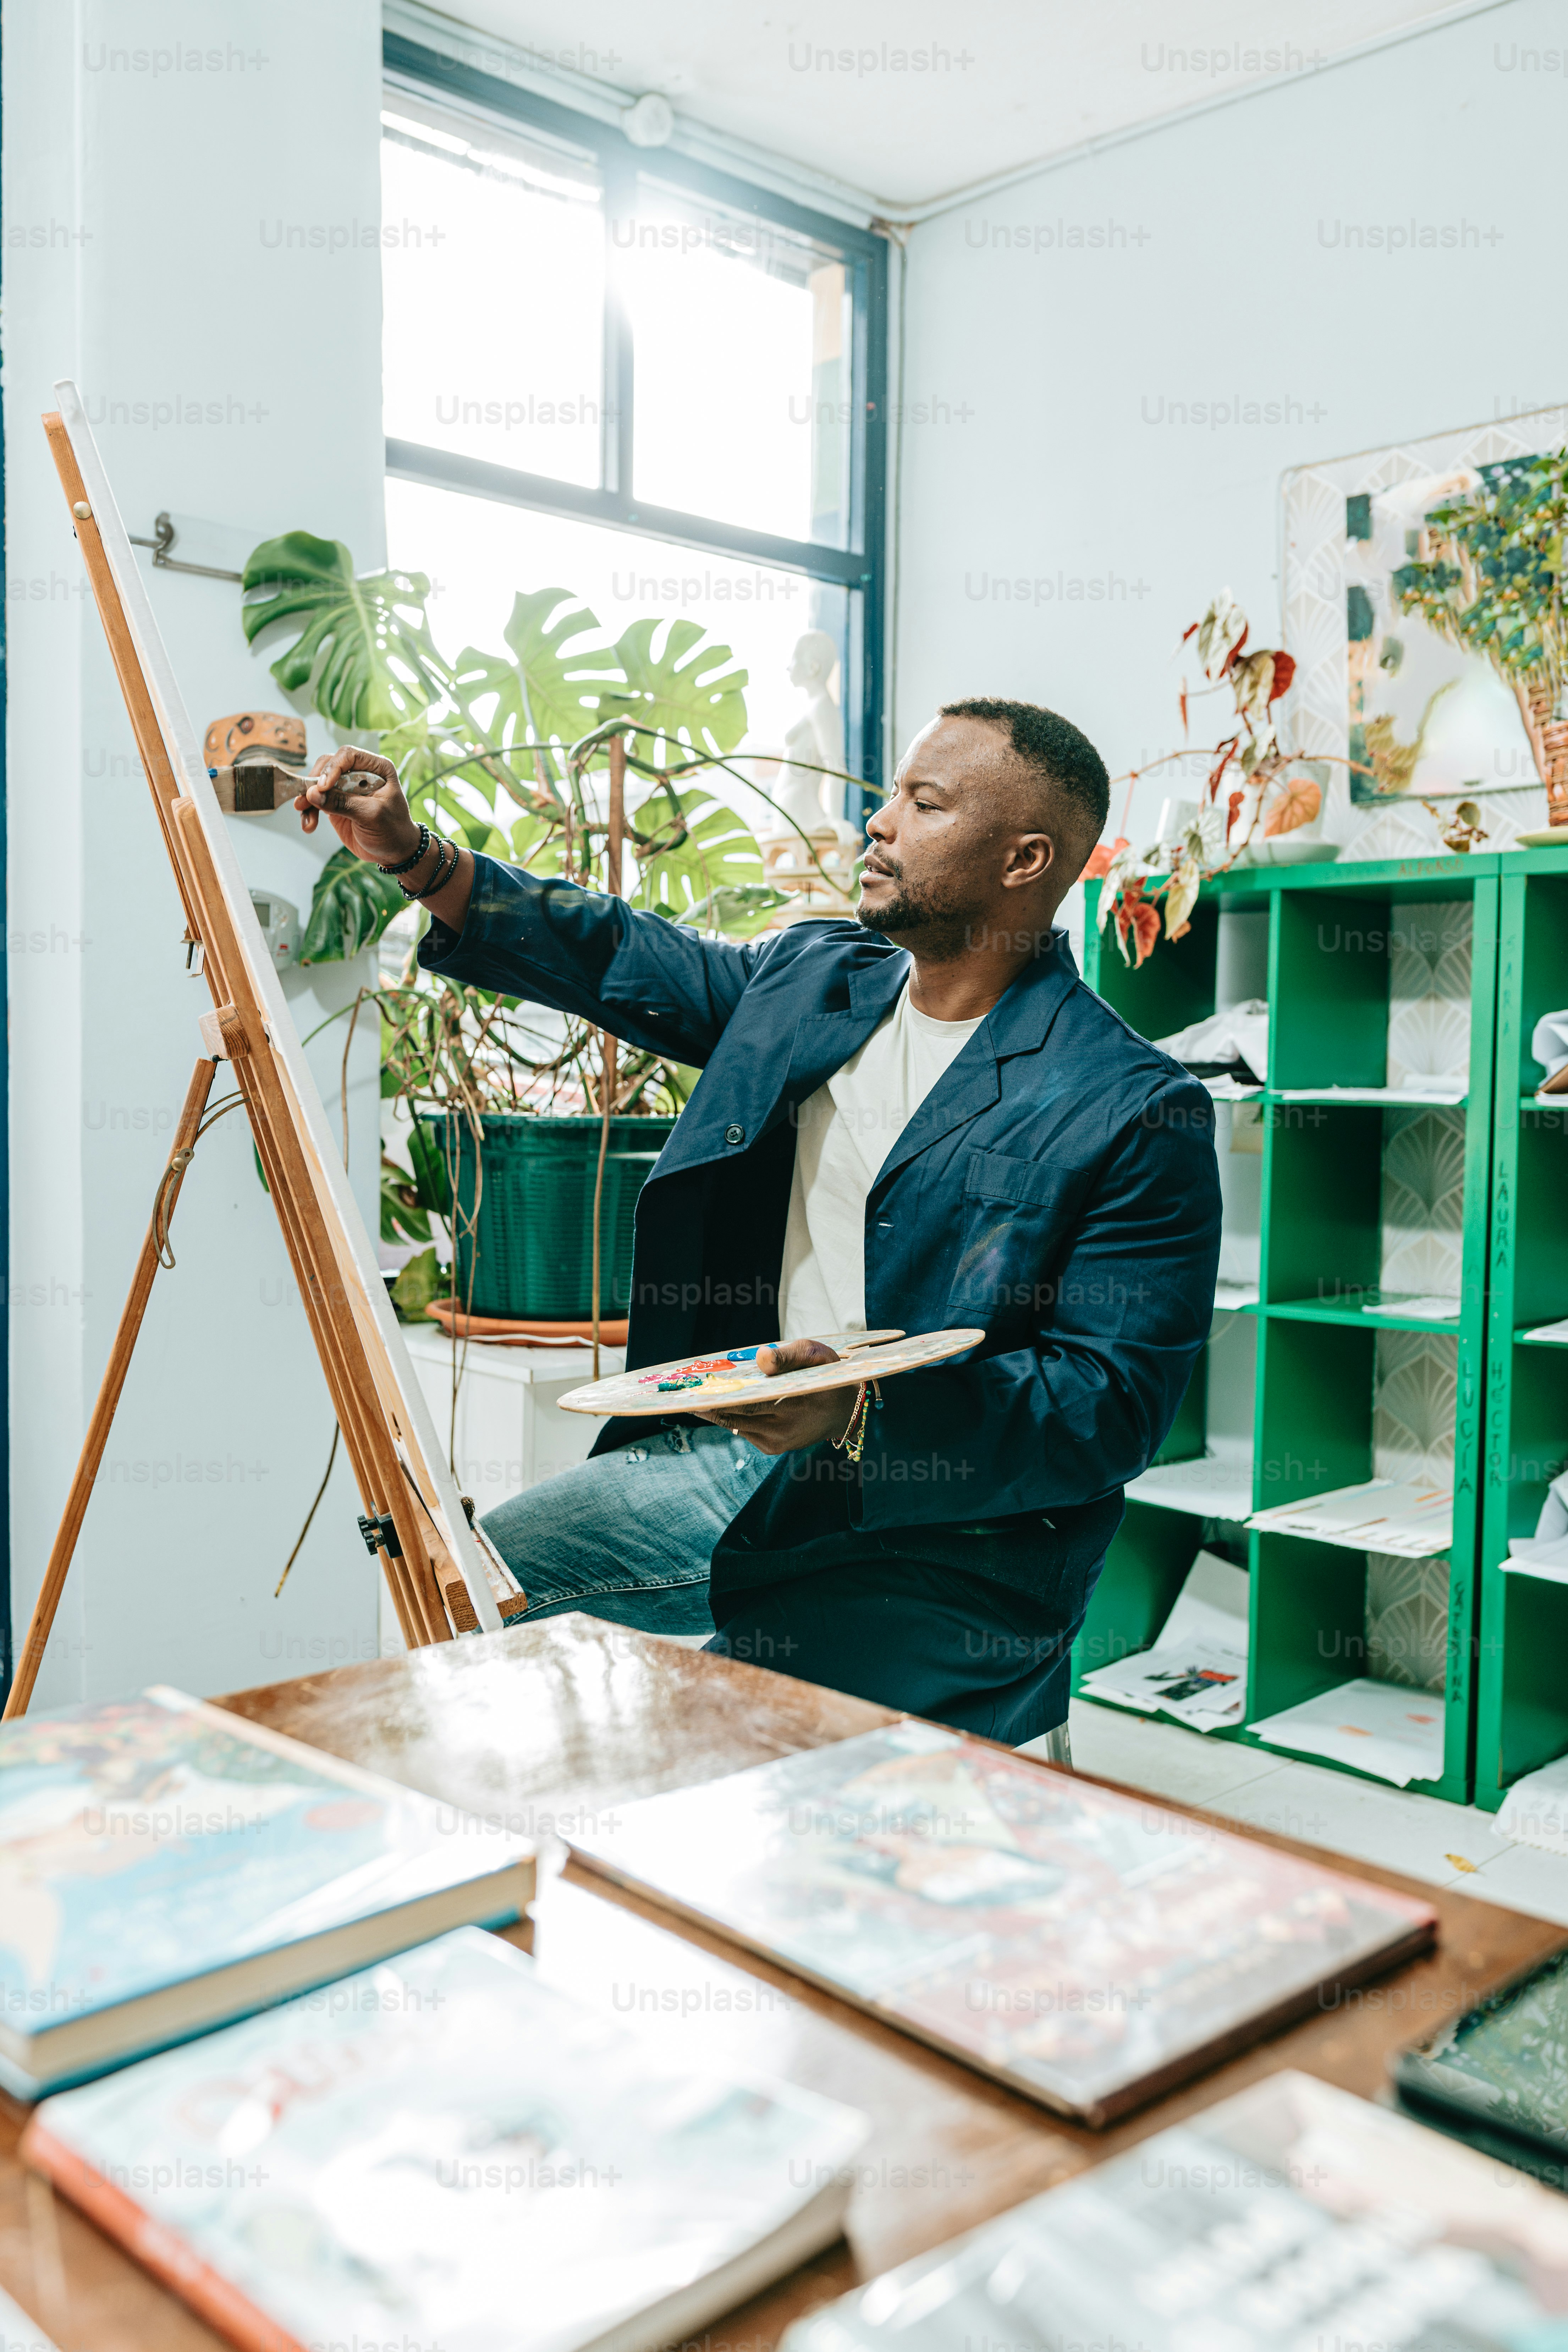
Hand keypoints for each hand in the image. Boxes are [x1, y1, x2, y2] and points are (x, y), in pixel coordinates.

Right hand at [295, 745, 415, 863]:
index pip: (348, 755)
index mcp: (377, 768)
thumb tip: (312, 794)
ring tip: (306, 818)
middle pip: (328, 766)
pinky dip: (309, 812)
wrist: (394, 852)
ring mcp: (345, 788)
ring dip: (308, 800)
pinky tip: (309, 825)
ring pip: (318, 784)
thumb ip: (343, 803)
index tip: (323, 787)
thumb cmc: (393, 830)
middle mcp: (359, 773)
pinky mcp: (335, 803)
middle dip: (314, 783)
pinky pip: (316, 802)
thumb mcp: (372, 816)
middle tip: (305, 800)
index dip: (332, 767)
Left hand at [693, 1338, 860, 1456]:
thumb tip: (761, 1358)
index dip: (719, 1398)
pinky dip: (729, 1418)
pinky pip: (743, 1431)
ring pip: (735, 1425)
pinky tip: (717, 1405)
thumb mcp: (816, 1355)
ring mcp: (777, 1442)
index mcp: (795, 1405)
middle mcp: (784, 1429)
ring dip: (715, 1412)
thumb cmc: (828, 1375)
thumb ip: (789, 1355)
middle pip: (735, 1416)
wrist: (845, 1410)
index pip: (749, 1403)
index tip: (695, 1391)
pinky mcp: (773, 1448)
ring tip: (694, 1397)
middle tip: (683, 1394)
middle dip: (709, 1404)